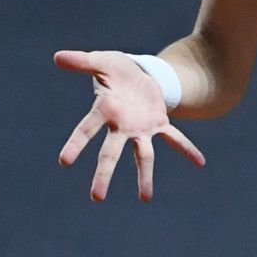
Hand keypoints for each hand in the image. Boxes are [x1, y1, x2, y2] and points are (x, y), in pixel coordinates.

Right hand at [55, 49, 205, 202]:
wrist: (138, 72)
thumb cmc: (115, 69)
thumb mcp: (101, 61)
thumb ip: (82, 61)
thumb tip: (57, 57)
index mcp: (104, 110)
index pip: (86, 130)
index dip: (76, 144)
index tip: (64, 161)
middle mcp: (121, 126)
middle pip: (110, 153)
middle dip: (104, 174)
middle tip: (97, 198)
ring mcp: (140, 128)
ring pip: (142, 156)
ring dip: (145, 176)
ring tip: (145, 199)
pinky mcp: (159, 124)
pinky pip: (175, 138)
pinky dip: (187, 149)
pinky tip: (200, 162)